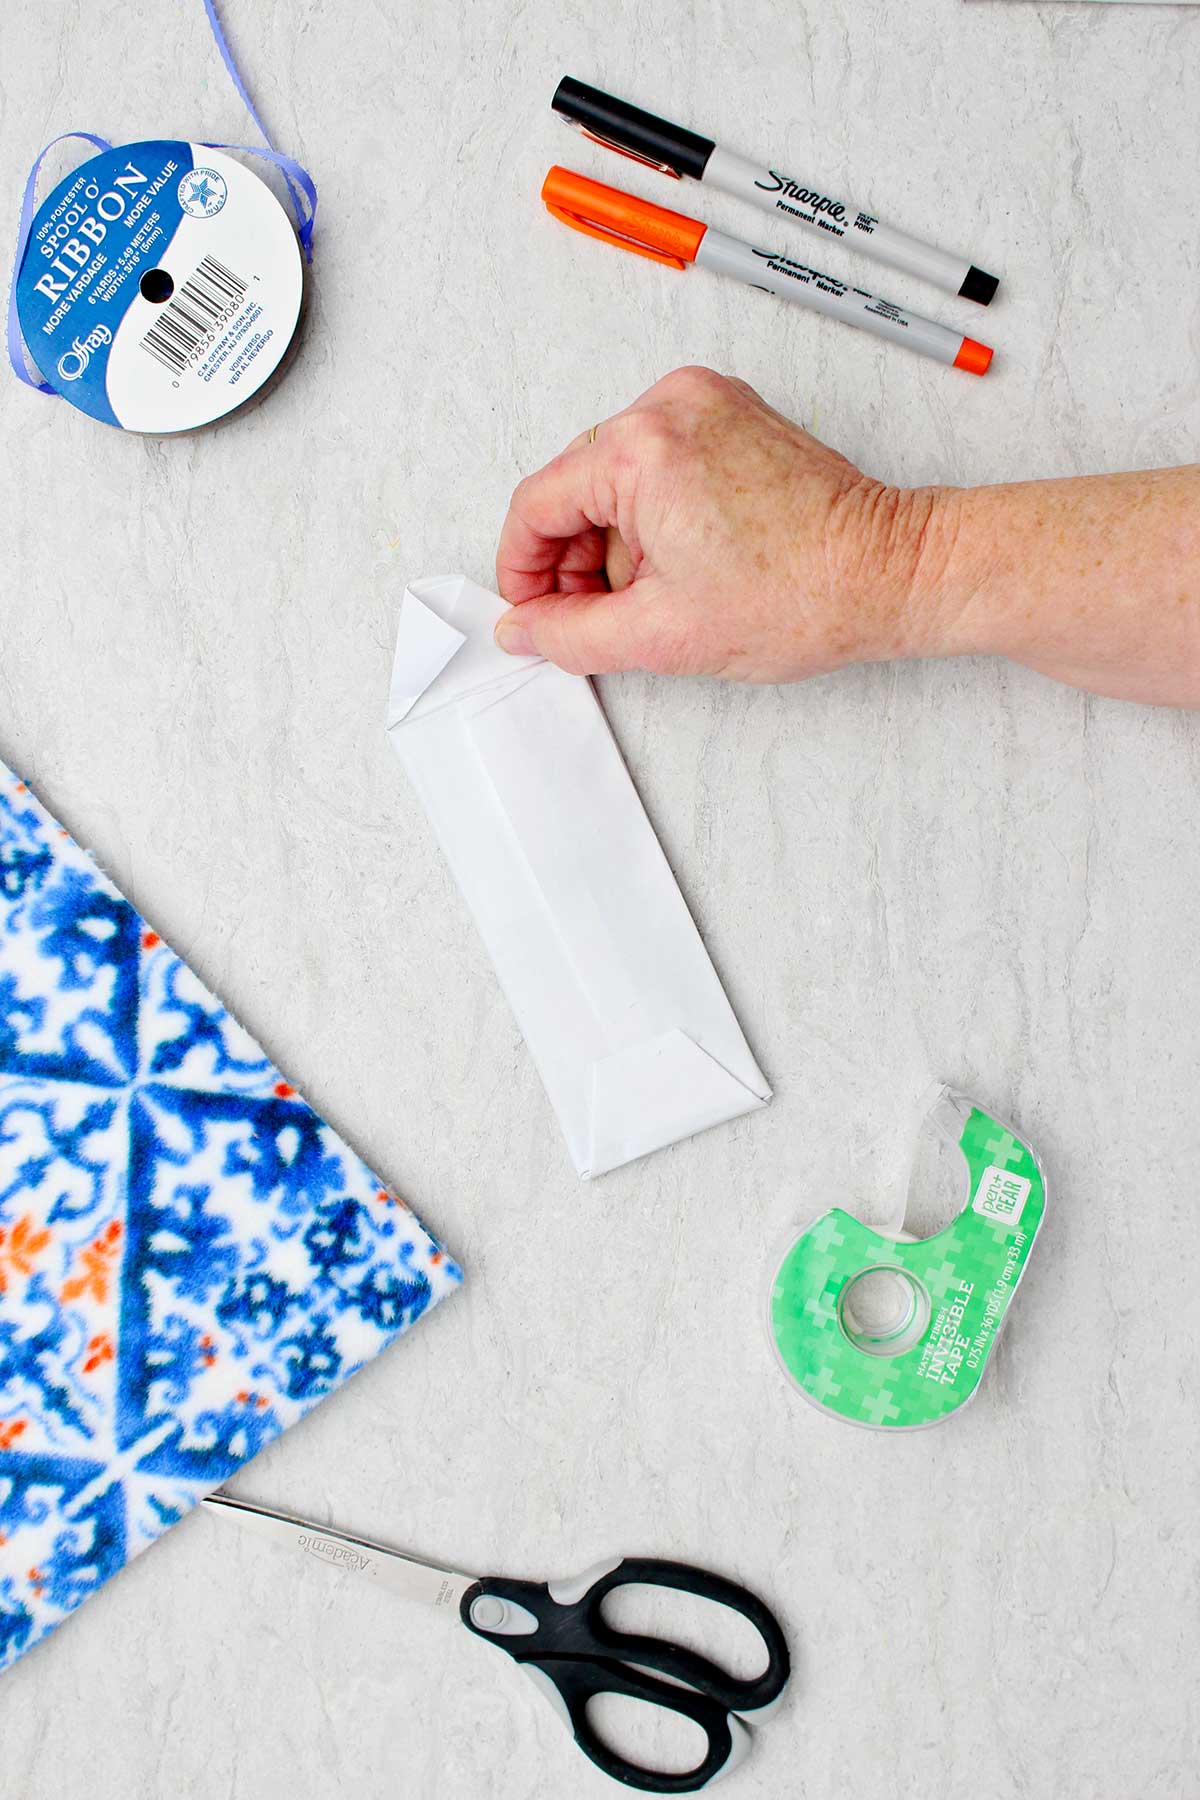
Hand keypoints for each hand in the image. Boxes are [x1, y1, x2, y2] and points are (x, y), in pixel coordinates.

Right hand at [494, 366, 938, 679]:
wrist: (888, 575)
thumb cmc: (802, 596)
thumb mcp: (660, 636)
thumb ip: (569, 635)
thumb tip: (522, 628)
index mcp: (640, 448)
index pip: (536, 504)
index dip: (522, 570)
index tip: (532, 611)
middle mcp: (669, 406)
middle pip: (575, 486)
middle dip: (578, 560)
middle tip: (601, 618)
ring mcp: (705, 403)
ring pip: (616, 478)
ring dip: (620, 541)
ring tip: (662, 594)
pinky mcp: (733, 415)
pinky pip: (660, 463)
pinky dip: (657, 514)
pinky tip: (688, 561)